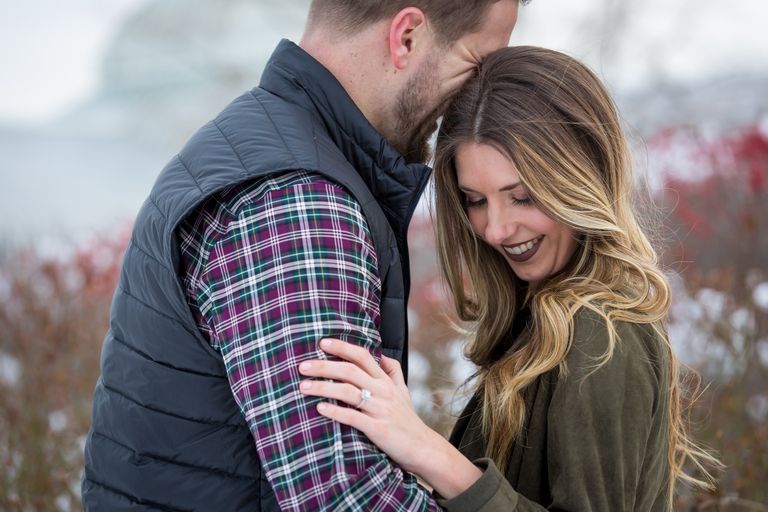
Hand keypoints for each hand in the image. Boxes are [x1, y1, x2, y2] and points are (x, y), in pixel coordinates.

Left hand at [298, 338, 436, 475]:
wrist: (423, 447)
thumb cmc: (408, 419)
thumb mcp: (403, 391)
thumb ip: (393, 371)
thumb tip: (382, 354)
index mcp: (385, 381)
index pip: (362, 356)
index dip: (342, 347)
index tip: (322, 342)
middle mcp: (382, 391)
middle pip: (349, 371)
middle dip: (323, 366)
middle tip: (302, 366)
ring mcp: (380, 409)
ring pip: (348, 392)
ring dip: (324, 388)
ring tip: (303, 387)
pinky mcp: (378, 429)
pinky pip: (353, 417)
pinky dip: (336, 412)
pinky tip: (320, 408)